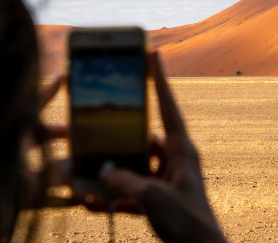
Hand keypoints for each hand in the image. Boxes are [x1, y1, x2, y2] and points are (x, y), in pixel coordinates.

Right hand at [101, 52, 225, 242]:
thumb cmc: (190, 223)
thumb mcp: (155, 200)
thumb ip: (126, 183)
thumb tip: (103, 175)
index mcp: (181, 150)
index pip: (168, 106)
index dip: (159, 79)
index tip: (154, 54)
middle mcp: (173, 159)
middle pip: (142, 136)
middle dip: (119, 133)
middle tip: (99, 121)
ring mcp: (164, 178)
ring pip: (133, 164)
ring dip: (112, 169)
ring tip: (87, 167)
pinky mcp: (157, 197)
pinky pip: (131, 188)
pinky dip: (113, 194)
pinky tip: (92, 200)